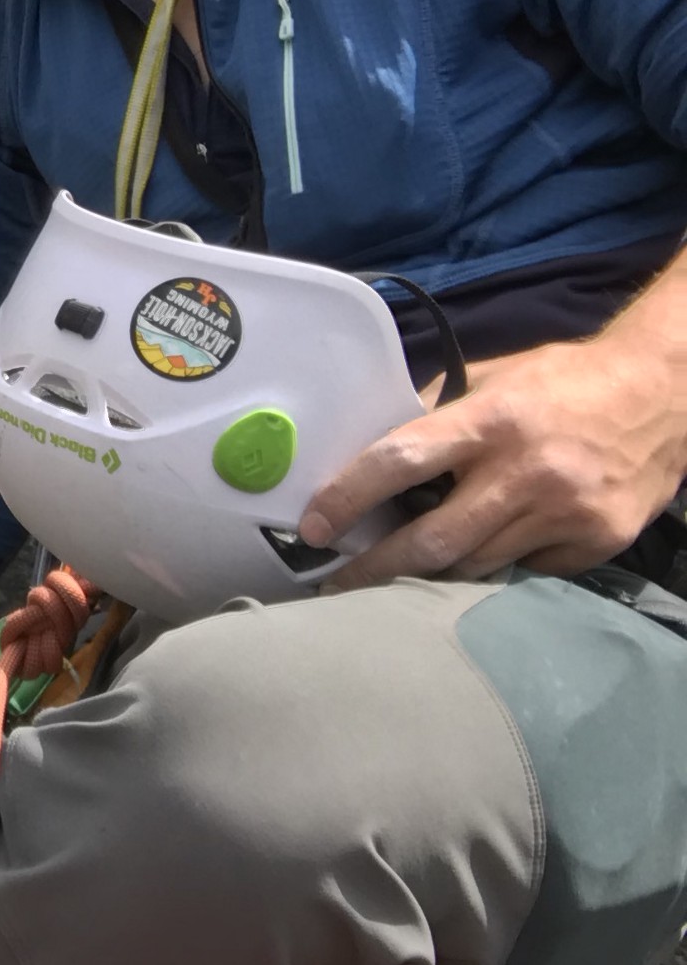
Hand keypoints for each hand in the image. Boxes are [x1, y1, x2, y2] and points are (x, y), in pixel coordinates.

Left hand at [302, 332, 686, 586]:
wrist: (667, 394)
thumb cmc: (566, 382)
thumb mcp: (495, 378)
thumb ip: (438, 412)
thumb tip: (373, 446)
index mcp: (491, 420)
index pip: (399, 460)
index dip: (348, 497)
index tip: (314, 526)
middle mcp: (527, 471)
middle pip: (433, 540)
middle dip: (376, 568)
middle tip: (339, 585)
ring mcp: (566, 512)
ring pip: (476, 565)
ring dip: (433, 575)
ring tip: (399, 577)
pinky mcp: (598, 542)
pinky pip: (526, 570)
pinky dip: (498, 565)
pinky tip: (487, 552)